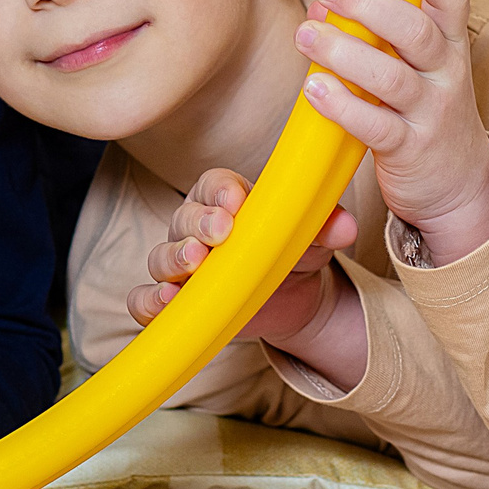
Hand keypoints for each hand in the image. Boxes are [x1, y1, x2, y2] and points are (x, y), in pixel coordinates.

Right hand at [131, 166, 359, 352]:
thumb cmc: (292, 251)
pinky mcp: (175, 301)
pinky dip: (148, 302)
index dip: (220, 192)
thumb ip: (325, 227)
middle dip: (197, 225)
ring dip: (173, 260)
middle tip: (217, 233)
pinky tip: (166, 303)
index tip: (236, 201)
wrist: (287, 296)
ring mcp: (179, 264)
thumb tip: (345, 225)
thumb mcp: (313, 238)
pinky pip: (143, 300)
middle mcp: (194, 227)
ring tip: (192, 266)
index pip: (213, 185)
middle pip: (183, 218)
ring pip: (160, 256)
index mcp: (224, 199)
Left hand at [297, 0, 488, 265]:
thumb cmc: (422, 106)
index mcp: (449, 42)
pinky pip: (376, 127)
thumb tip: (324, 0)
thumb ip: (380, 30)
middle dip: (371, 4)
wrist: (456, 183)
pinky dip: (343, 106)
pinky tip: (313, 87)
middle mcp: (446, 73)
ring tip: (306, 34)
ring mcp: (430, 112)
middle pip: (416, 32)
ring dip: (344, 52)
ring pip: (391, 78)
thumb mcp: (417, 63)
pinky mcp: (409, 150)